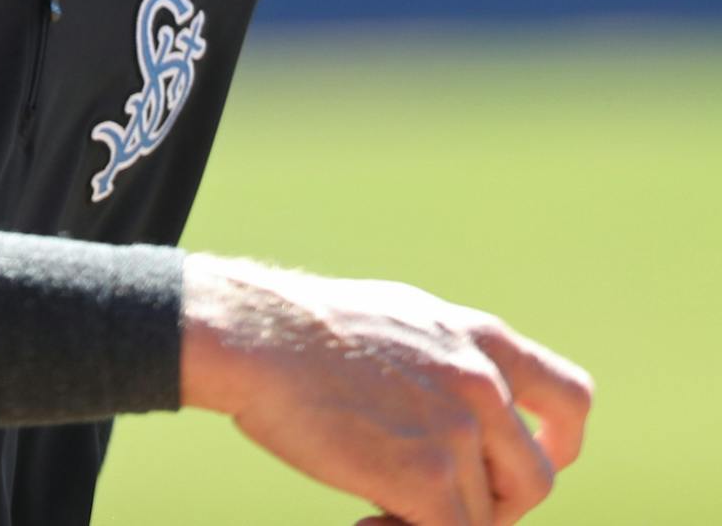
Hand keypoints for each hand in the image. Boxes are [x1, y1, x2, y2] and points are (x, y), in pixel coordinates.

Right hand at [180, 254, 592, 525]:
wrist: (256, 335)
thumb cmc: (303, 329)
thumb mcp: (400, 320)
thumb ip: (448, 358)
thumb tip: (475, 405)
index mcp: (479, 338)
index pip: (570, 398)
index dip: (560, 443)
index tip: (534, 459)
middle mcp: (484, 383)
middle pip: (534, 479)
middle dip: (492, 503)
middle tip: (433, 502)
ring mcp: (461, 432)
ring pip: (483, 516)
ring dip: (433, 520)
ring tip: (376, 507)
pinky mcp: (431, 479)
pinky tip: (364, 524)